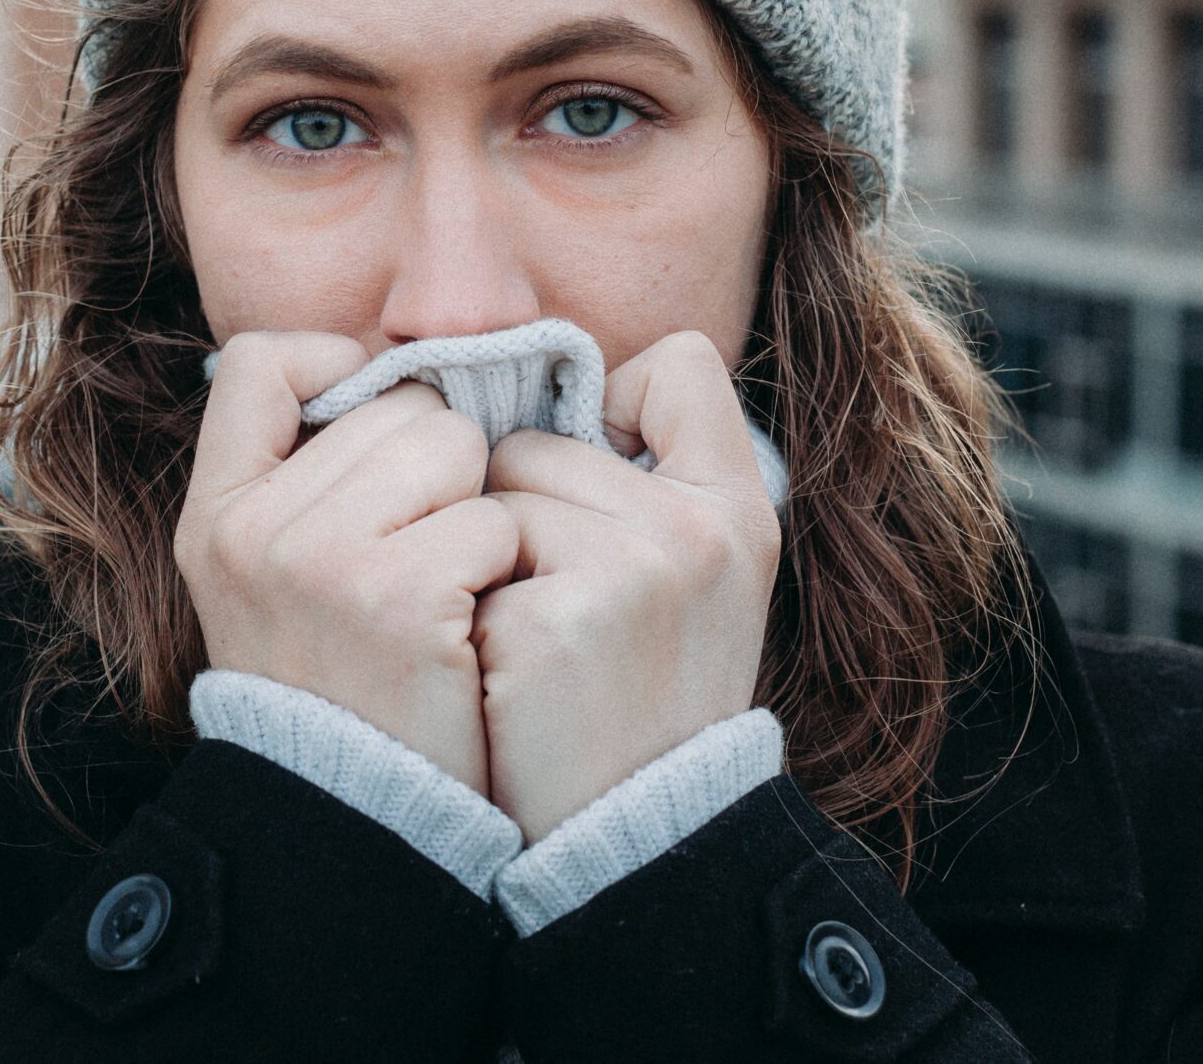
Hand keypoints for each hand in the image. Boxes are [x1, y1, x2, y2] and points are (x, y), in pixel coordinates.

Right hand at [175, 331, 520, 794]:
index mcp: (217, 513)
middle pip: (399, 404)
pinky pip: (495, 518)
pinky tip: (471, 625)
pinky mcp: (401, 598)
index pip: (262, 361)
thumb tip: (398, 373)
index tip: (377, 430)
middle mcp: (255, 528)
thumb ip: (309, 477)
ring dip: (477, 511)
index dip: (336, 369)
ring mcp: (322, 561)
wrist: (360, 820)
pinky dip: (504, 568)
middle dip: (438, 465)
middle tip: (423, 552)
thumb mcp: (272, 578)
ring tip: (447, 587)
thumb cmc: (341, 683)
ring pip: (457, 447)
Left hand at [472, 331, 781, 840]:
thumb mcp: (695, 576)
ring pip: (490, 493)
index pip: (678, 363)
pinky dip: (465, 614)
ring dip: (483, 561)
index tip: (600, 488)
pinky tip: (505, 676)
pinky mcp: (556, 618)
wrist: (632, 840)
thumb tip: (544, 383)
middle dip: (520, 510)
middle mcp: (697, 525)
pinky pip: (461, 556)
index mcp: (740, 504)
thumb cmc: (643, 694)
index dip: (616, 408)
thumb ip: (652, 475)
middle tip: (557, 609)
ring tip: (530, 643)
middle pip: (539, 437)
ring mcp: (631, 568)